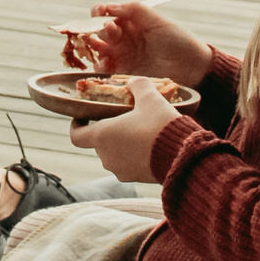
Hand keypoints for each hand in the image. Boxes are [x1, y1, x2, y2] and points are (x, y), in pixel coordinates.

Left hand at [67, 77, 181, 184]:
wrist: (182, 156)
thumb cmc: (160, 125)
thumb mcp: (150, 97)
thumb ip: (137, 85)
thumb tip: (132, 82)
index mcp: (102, 136)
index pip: (76, 136)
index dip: (77, 125)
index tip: (83, 117)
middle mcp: (106, 156)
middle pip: (99, 142)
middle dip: (109, 130)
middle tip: (125, 118)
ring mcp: (120, 170)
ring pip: (115, 153)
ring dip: (123, 143)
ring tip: (141, 131)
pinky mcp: (136, 178)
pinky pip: (129, 164)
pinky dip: (134, 155)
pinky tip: (151, 144)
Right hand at [75, 1, 208, 87]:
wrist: (192, 67)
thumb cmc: (178, 40)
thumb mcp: (157, 20)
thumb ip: (133, 9)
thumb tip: (108, 7)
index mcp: (131, 22)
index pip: (106, 14)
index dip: (98, 12)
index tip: (98, 12)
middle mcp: (124, 38)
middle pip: (99, 31)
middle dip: (99, 29)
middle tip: (111, 31)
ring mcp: (122, 55)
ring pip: (98, 50)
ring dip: (95, 47)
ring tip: (104, 48)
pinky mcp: (123, 73)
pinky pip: (103, 69)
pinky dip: (99, 65)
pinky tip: (106, 63)